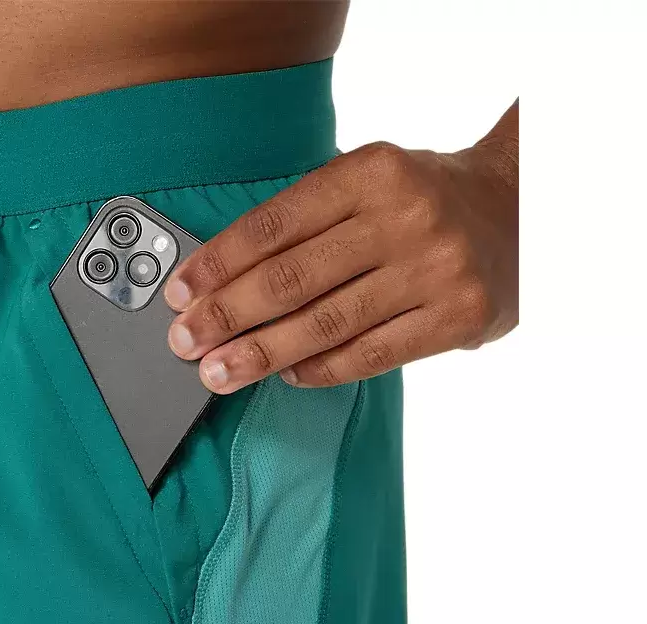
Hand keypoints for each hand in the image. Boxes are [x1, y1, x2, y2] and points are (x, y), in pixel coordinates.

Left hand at [163, 105, 518, 391]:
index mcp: (371, 172)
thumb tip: (221, 280)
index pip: (274, 225)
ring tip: (218, 372)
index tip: (180, 292)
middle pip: (292, 279)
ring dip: (261, 354)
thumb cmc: (420, 198)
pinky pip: (371, 355)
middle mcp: (405, 218)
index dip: (218, 263)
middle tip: (184, 342)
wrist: (520, 210)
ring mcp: (435, 270)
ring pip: (327, 323)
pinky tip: (285, 374)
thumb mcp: (367, 180)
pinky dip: (320, 369)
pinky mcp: (458, 317)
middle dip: (226, 315)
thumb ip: (307, 220)